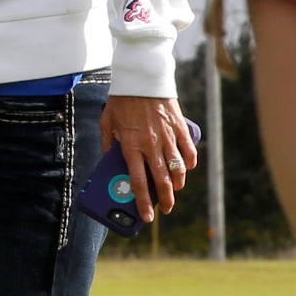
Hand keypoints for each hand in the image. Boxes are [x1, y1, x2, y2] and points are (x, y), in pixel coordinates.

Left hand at [103, 94, 198, 220]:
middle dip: (165, 200)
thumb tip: (108, 160)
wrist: (141, 78)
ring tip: (175, 191)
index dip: (143, 203)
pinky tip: (186, 169)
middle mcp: (150, 145)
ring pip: (177, 169)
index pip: (138, 182)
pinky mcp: (179, 128)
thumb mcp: (106, 122)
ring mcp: (167, 137)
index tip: (147, 217)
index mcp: (131, 146)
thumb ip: (108, 143)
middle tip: (165, 209)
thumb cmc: (121, 100)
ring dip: (177, 185)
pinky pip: (188, 151)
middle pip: (161, 181)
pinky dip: (189, 164)